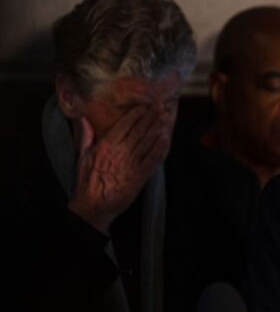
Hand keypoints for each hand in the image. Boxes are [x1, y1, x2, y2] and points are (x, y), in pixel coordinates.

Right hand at [68, 105, 171, 233]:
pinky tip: (166, 139)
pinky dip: (159, 148)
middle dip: (151, 117)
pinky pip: (152, 160)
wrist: (93, 205)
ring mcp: (130, 164)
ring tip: (165, 117)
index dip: (136, 114)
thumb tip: (84, 119)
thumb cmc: (87, 182)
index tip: (145, 105)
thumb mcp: (82, 156)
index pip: (124, 125)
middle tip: (161, 106)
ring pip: (147, 142)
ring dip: (157, 128)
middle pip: (138, 130)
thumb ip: (86, 136)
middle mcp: (119, 152)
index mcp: (105, 146)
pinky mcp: (139, 176)